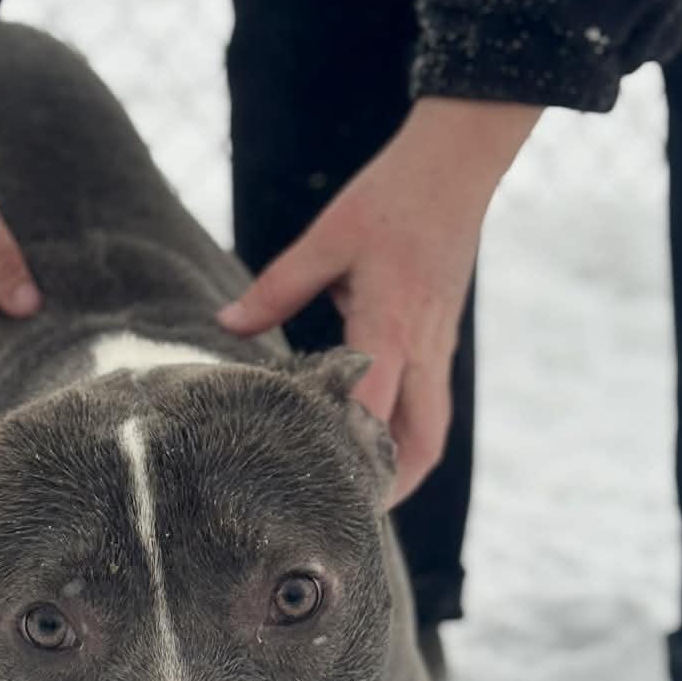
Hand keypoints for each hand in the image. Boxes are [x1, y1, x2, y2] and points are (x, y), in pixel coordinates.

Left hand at [218, 97, 540, 501]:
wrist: (455, 168)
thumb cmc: (389, 199)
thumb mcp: (325, 239)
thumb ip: (275, 288)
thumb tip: (226, 326)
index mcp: (391, 330)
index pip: (372, 413)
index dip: (348, 457)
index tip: (316, 489)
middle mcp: (423, 351)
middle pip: (422, 445)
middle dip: (390, 486)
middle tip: (343, 512)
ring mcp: (439, 349)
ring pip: (431, 430)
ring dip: (402, 464)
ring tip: (356, 488)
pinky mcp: (440, 340)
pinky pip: (430, 404)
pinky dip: (404, 432)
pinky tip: (369, 437)